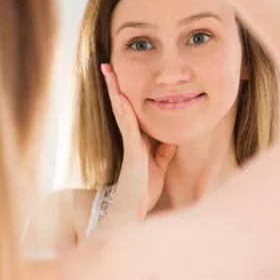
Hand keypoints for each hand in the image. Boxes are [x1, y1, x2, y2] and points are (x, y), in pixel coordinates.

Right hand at [101, 64, 175, 224]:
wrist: (134, 212)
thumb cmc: (144, 192)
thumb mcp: (159, 167)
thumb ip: (164, 152)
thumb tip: (172, 137)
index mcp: (137, 141)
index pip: (131, 112)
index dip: (126, 94)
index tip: (120, 77)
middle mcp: (131, 139)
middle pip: (122, 107)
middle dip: (115, 86)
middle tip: (108, 66)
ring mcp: (130, 144)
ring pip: (121, 112)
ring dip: (115, 91)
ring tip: (108, 72)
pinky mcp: (132, 152)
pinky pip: (128, 126)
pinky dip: (124, 111)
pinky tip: (120, 96)